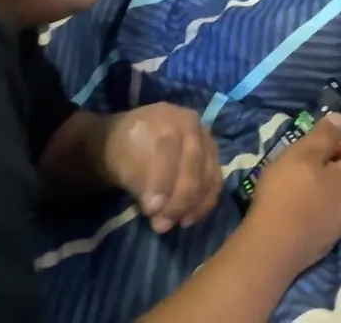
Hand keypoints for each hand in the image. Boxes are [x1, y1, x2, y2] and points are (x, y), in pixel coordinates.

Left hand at [103, 103, 221, 232]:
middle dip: (179, 198)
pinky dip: (205, 203)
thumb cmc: (125, 152)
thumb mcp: (123, 162)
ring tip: (176, 223)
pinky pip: (216, 181)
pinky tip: (189, 218)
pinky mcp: (214, 157)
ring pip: (208, 174)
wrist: (133, 142)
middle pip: (193, 163)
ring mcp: (206, 139)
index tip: (150, 209)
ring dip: (193, 204)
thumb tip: (156, 209)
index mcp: (166, 116)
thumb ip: (140, 181)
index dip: (161, 180)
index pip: (168, 147)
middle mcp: (192, 123)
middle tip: (162, 223)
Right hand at [246, 114, 340, 272]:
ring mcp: (337, 229)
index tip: (327, 142)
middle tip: (304, 163)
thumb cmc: (287, 193)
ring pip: (335, 200)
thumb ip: (324, 135)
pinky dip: (310, 210)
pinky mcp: (321, 245)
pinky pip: (322, 219)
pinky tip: (289, 209)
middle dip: (333, 168)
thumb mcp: (302, 154)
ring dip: (320, 190)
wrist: (270, 249)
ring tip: (292, 186)